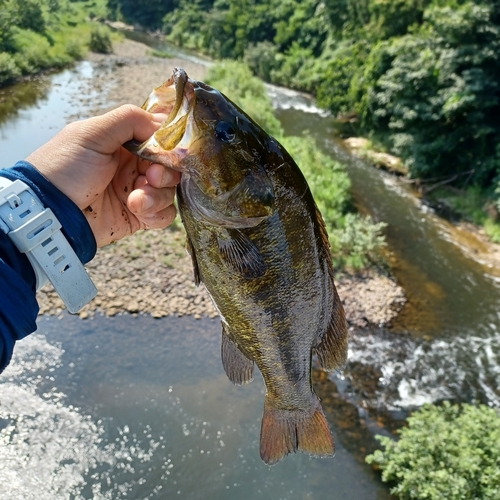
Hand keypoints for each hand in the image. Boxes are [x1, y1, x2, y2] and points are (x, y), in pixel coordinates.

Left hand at [26, 104, 178, 246]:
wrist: (50, 213)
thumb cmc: (65, 168)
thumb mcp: (91, 133)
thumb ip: (129, 119)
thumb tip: (162, 125)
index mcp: (124, 144)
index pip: (160, 139)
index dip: (168, 144)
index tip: (165, 150)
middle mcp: (133, 167)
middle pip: (170, 166)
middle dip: (166, 172)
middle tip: (152, 176)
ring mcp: (138, 193)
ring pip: (170, 191)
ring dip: (158, 194)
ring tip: (135, 199)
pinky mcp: (139, 217)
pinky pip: (165, 215)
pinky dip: (157, 213)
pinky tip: (137, 210)